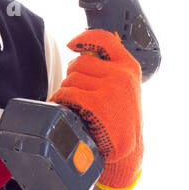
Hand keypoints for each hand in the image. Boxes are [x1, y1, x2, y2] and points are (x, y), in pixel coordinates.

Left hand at [49, 29, 142, 189]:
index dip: (84, 38)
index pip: (104, 39)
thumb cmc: (121, 120)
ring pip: (71, 79)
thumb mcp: (124, 88)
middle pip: (79, 62)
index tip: (72, 44)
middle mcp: (121, 75)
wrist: (126, 151)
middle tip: (78, 93)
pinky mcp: (96, 103)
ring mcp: (109, 88)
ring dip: (67, 91)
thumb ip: (110, 69)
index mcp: (129, 67)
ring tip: (74, 104)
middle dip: (73, 76)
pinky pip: (66, 93)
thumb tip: (81, 49)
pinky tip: (64, 107)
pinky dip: (60, 100)